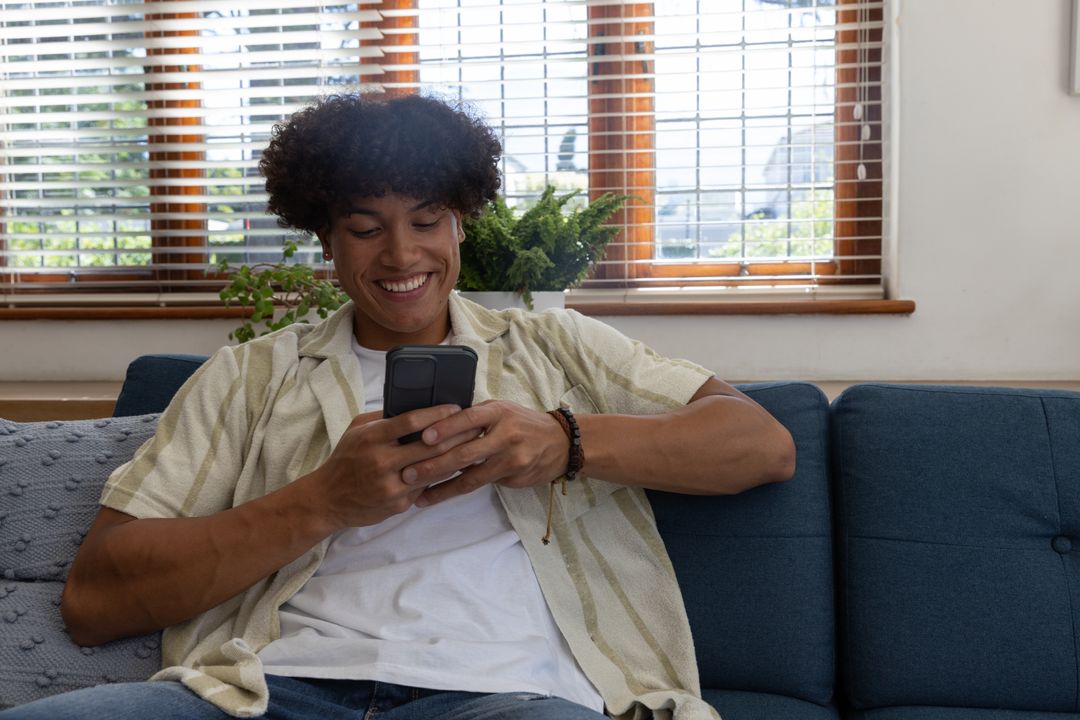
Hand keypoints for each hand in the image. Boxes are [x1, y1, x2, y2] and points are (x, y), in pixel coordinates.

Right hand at [309, 404, 479, 528]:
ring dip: (456, 457)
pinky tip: (457, 467)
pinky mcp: (398, 505)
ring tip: (473, 445)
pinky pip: (426, 487)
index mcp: (372, 438)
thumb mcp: (356, 430)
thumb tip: (413, 403)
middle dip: (457, 435)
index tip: (455, 407)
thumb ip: (383, 418)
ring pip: (434, 469)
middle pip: (429, 446)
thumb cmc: (345, 459)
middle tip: (476, 426)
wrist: (327, 499)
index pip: (411, 421)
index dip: (437, 413)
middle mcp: (382, 462)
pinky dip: (442, 477)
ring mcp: (391, 486)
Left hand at [406, 400, 569, 506]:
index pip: (468, 419)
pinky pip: (480, 484)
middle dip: (434, 465)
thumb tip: (434, 427)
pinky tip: (439, 495)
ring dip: (442, 487)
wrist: (561, 443)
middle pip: (465, 452)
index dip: (445, 428)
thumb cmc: (522, 424)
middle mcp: (506, 434)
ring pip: (471, 476)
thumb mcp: (502, 412)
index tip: (423, 437)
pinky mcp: (513, 477)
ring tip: (419, 495)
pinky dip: (456, 490)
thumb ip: (475, 419)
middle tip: (408, 474)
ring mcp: (511, 458)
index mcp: (498, 412)